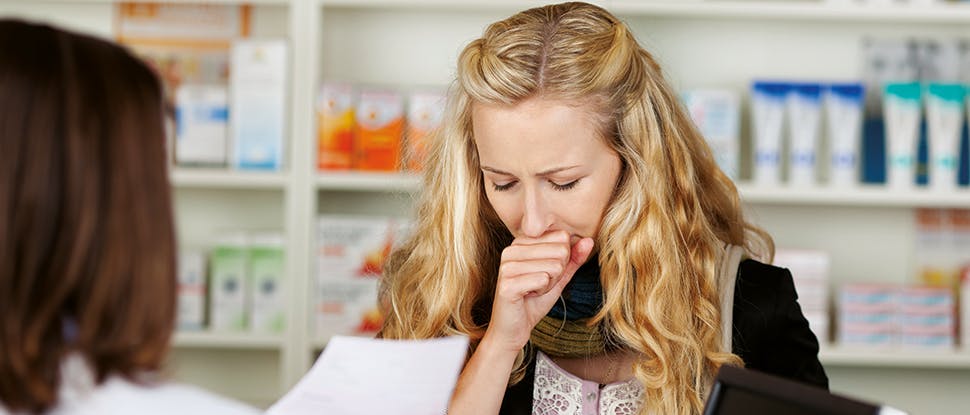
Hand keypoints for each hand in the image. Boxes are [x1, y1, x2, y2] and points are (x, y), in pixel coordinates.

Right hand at [484, 230, 593, 353]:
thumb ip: (573, 259)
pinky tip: (528, 296)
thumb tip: (589, 240)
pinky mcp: (508, 283)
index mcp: (521, 242)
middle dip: (557, 274)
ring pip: (554, 266)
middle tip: (539, 285)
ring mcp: (507, 265)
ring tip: (533, 291)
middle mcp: (511, 249)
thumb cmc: (533, 302)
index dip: (562, 261)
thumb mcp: (558, 278)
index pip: (562, 238)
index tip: (544, 274)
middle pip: (560, 251)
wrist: (512, 329)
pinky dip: (542, 292)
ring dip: (549, 284)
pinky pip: (543, 279)